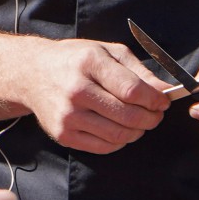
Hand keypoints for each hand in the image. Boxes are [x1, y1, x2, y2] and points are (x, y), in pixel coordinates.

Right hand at [24, 38, 172, 151]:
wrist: (33, 74)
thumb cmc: (76, 60)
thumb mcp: (108, 52)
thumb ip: (139, 71)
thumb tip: (165, 91)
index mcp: (90, 63)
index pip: (132, 90)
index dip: (155, 100)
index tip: (163, 102)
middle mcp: (76, 90)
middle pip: (128, 116)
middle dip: (151, 118)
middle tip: (156, 114)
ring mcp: (68, 116)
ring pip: (118, 135)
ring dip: (138, 132)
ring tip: (140, 122)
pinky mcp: (64, 134)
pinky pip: (104, 147)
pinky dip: (120, 141)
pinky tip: (121, 129)